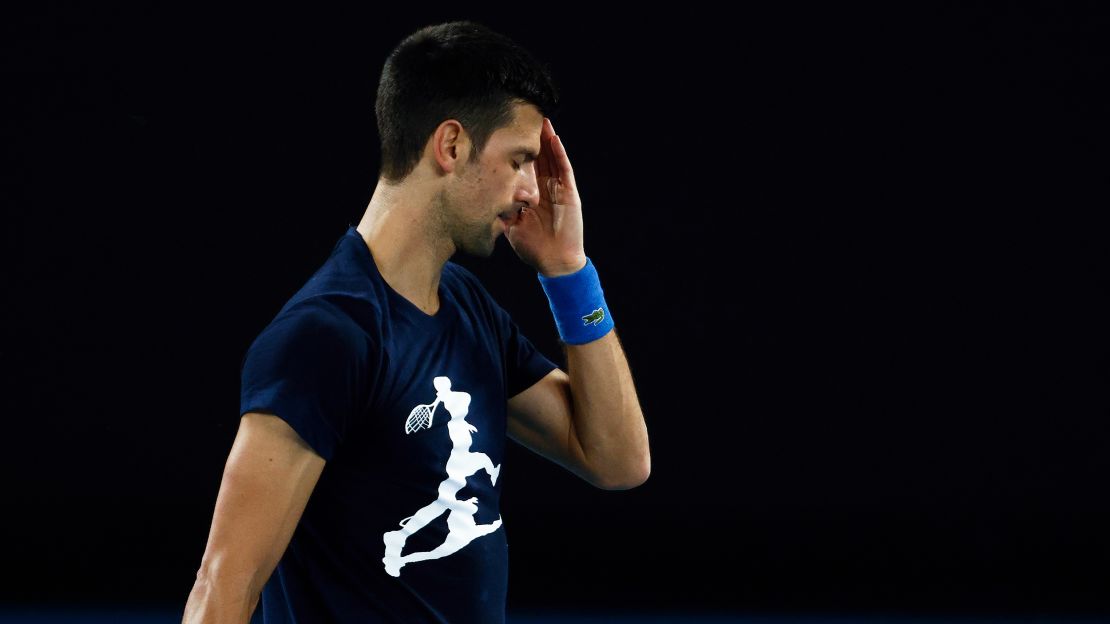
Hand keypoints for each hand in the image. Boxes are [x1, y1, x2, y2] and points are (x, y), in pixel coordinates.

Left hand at [506, 117, 586, 276]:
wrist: (554, 262)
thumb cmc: (533, 247)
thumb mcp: (510, 226)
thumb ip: (500, 211)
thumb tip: (483, 199)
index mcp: (533, 195)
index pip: (526, 168)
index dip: (519, 152)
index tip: (507, 136)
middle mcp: (546, 188)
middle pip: (540, 158)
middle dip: (533, 140)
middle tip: (525, 118)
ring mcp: (559, 189)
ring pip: (553, 158)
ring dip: (547, 139)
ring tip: (541, 120)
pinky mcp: (570, 193)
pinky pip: (564, 169)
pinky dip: (559, 153)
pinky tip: (554, 137)